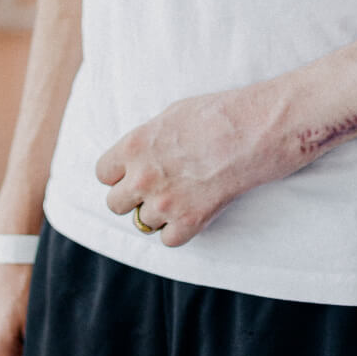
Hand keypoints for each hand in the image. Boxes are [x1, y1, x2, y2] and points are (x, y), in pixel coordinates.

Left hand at [96, 84, 281, 246]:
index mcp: (134, 147)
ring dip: (158, 214)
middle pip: (115, 204)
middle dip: (132, 198)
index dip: (118, 175)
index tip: (132, 173)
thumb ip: (147, 141)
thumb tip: (139, 156)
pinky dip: (179, 231)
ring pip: (142, 223)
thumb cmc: (217, 114)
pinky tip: (193, 212)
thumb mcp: (171, 116)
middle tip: (155, 188)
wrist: (253, 131)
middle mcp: (142, 177)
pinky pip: (168, 240)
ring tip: (181, 196)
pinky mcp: (189, 221)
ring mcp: (165, 202)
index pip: (103, 174)